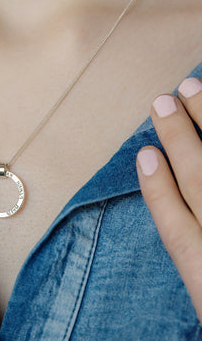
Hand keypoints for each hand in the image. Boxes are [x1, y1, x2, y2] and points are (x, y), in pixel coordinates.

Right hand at [136, 77, 201, 322]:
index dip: (156, 186)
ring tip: (193, 91)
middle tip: (164, 101)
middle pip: (200, 181)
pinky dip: (178, 171)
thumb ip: (194, 250)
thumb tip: (167, 190)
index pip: (175, 222)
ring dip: (201, 130)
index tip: (144, 153)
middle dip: (179, 138)